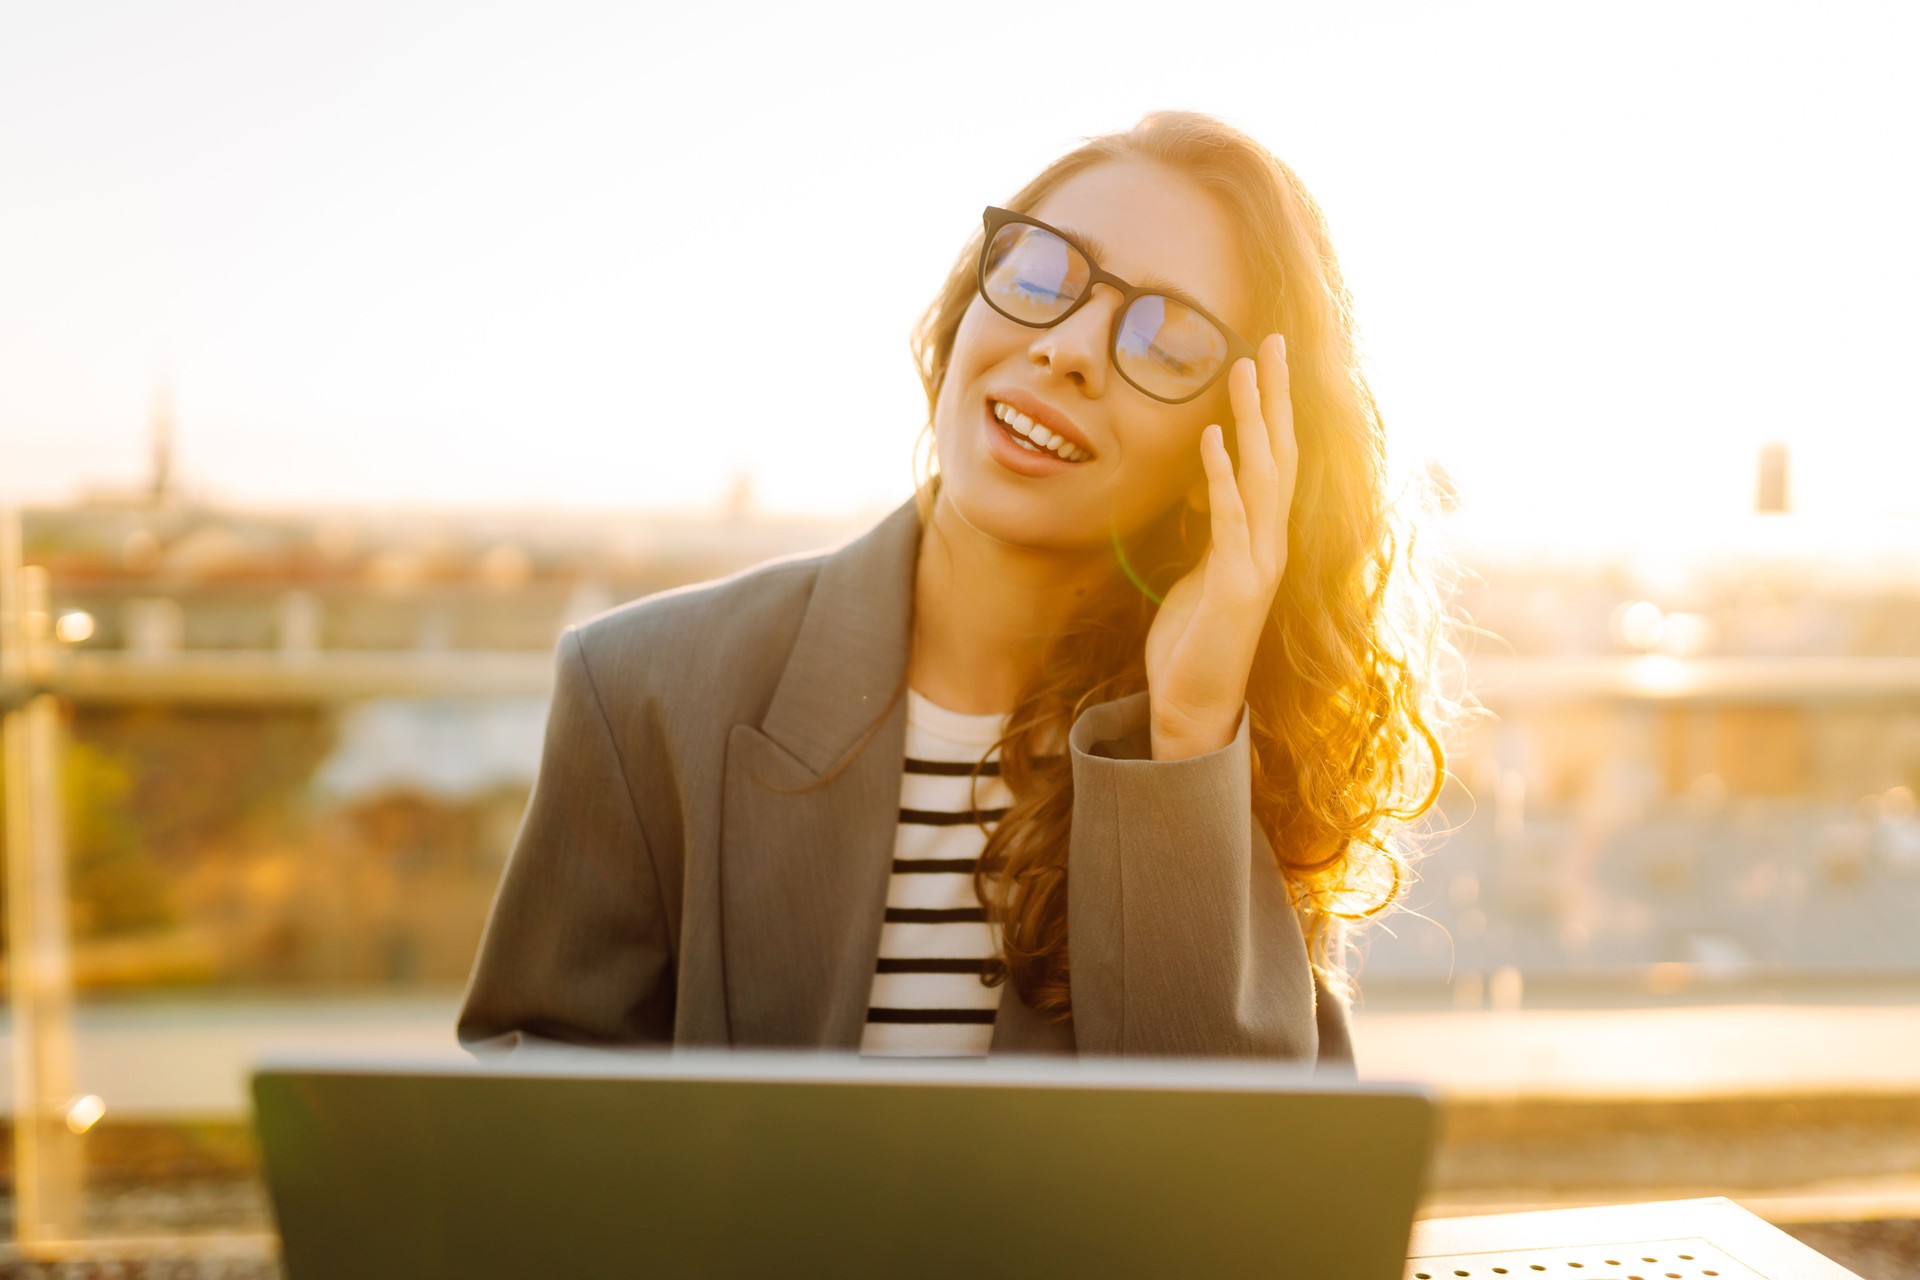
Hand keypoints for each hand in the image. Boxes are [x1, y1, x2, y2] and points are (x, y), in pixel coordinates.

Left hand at [1144, 333, 1298, 760]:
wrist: (1193, 706)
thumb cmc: (1194, 642)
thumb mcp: (1200, 574)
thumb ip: (1211, 534)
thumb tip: (1205, 494)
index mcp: (1261, 537)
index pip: (1273, 459)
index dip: (1272, 408)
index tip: (1265, 356)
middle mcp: (1270, 543)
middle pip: (1279, 454)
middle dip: (1275, 396)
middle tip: (1272, 340)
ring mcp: (1258, 563)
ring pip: (1262, 477)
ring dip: (1254, 420)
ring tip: (1244, 368)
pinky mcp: (1234, 585)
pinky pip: (1229, 519)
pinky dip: (1221, 475)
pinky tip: (1214, 437)